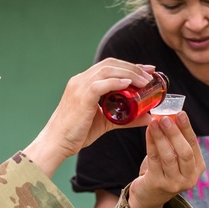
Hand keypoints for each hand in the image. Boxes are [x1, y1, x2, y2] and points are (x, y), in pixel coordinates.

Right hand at [24, 60, 155, 177]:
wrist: (56, 143)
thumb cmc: (77, 133)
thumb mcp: (106, 122)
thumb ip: (126, 119)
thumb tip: (147, 118)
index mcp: (84, 82)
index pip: (110, 67)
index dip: (130, 66)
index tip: (147, 70)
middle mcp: (81, 80)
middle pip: (111, 64)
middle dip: (133, 66)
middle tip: (151, 73)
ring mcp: (79, 87)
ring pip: (108, 70)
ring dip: (130, 73)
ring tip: (146, 81)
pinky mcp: (81, 97)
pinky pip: (101, 84)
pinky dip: (116, 82)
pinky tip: (130, 84)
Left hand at [127, 111, 204, 207]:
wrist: (150, 196)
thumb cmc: (163, 170)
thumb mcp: (175, 157)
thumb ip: (176, 141)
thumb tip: (171, 115)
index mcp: (198, 168)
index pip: (194, 145)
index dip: (186, 128)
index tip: (180, 113)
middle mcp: (189, 178)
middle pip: (184, 152)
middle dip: (175, 133)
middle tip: (165, 118)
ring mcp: (174, 183)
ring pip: (168, 156)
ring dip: (161, 137)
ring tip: (154, 122)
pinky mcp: (158, 184)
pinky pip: (154, 159)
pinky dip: (151, 143)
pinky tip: (148, 132)